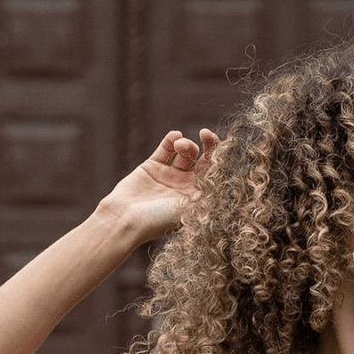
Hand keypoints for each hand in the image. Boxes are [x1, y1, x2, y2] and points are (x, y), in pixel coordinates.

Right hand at [99, 129, 218, 240]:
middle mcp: (185, 185)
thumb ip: (208, 192)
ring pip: (184, 151)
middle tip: (205, 133)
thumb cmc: (159, 220)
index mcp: (198, 197)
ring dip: (186, 144)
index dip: (220, 157)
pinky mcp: (152, 166)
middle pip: (203, 158)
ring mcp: (169, 175)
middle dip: (208, 144)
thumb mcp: (190, 209)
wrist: (125, 220)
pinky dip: (171, 139)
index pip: (215, 173)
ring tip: (180, 145)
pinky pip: (165, 148)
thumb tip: (227, 177)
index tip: (220, 146)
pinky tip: (175, 136)